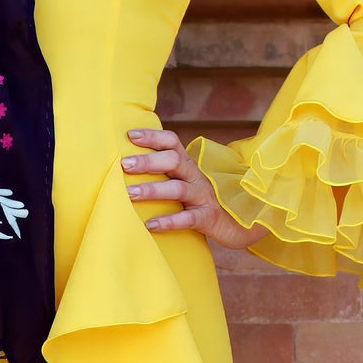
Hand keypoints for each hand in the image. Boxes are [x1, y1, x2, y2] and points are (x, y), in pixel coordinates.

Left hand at [122, 127, 265, 251]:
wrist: (237, 226)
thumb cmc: (200, 204)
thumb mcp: (184, 184)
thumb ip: (164, 174)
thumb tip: (127, 168)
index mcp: (188, 166)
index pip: (173, 142)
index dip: (152, 136)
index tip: (130, 135)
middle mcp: (196, 177)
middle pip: (174, 161)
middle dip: (148, 161)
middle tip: (124, 164)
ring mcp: (204, 197)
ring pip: (178, 189)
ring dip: (152, 190)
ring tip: (129, 194)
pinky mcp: (208, 218)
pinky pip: (188, 219)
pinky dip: (169, 221)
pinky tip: (150, 225)